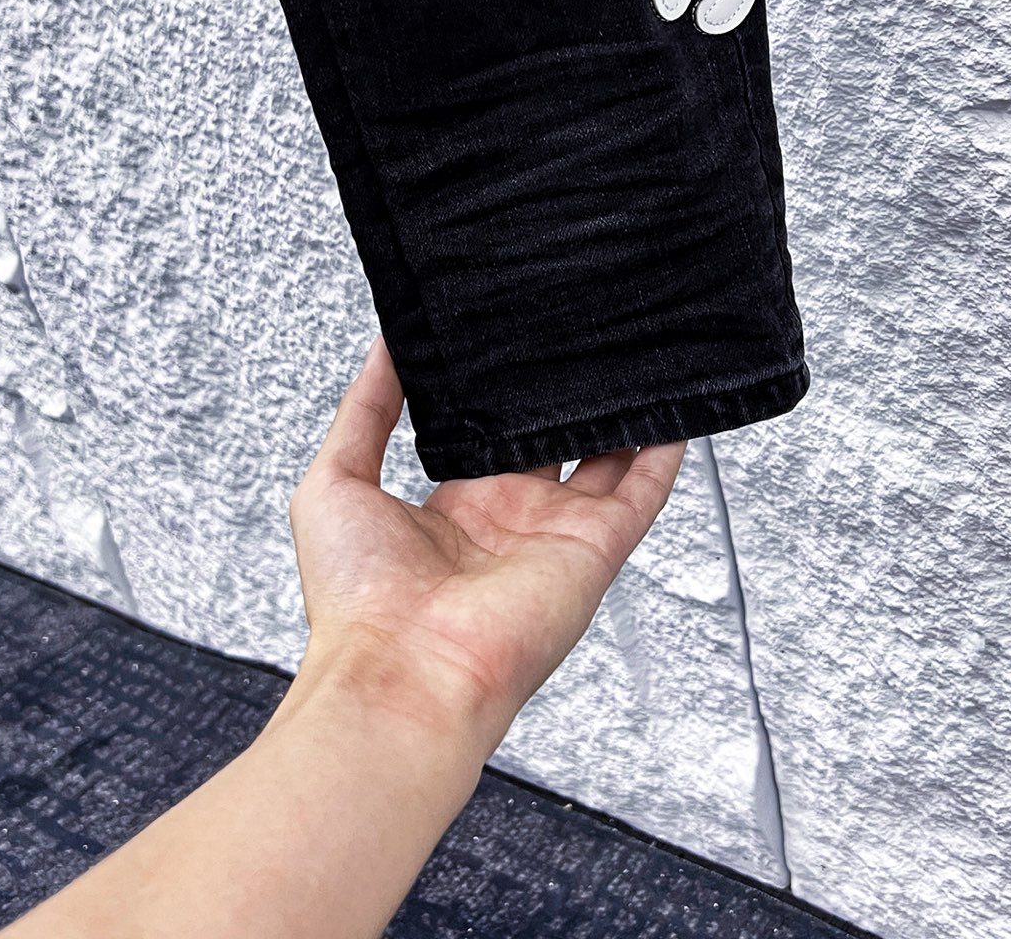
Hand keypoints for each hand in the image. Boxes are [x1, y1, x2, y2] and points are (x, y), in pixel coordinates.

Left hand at [288, 335, 686, 753]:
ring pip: (604, 460)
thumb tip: (385, 347)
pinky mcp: (593, 550)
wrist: (401, 675)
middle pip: (553, 443)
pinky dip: (663, 453)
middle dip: (563, 395)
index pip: (491, 437)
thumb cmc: (357, 600)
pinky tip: (674, 409)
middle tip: (575, 334)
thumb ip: (364, 410)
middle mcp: (510, 520)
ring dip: (619, 414)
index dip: (502, 394)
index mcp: (454, 510)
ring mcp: (555, 534)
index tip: (510, 342)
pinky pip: (642, 494)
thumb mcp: (336, 481)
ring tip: (630, 355)